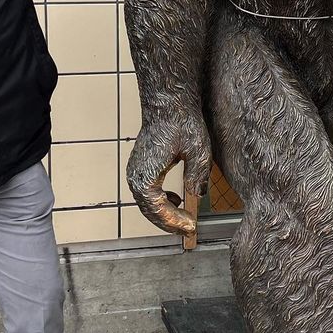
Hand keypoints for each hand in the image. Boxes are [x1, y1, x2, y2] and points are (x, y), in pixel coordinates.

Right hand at [126, 111, 211, 235]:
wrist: (168, 102)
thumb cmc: (181, 122)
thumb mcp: (198, 152)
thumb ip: (197, 176)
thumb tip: (197, 195)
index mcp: (146, 177)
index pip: (158, 211)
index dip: (174, 223)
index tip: (191, 227)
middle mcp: (135, 176)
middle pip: (150, 211)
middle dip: (169, 223)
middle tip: (189, 230)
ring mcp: (134, 171)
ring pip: (147, 203)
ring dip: (164, 214)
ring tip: (185, 219)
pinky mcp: (139, 166)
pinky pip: (147, 192)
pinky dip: (160, 201)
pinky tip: (177, 199)